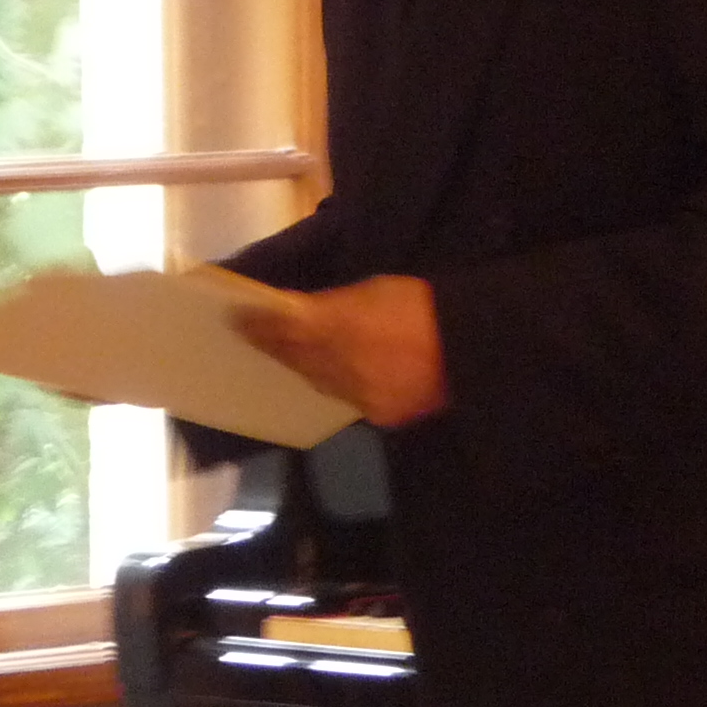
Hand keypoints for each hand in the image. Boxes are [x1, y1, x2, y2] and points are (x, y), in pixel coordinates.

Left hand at [229, 273, 447, 427]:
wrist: (471, 346)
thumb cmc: (422, 305)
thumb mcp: (373, 291)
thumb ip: (334, 306)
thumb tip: (305, 314)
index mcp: (337, 324)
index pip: (284, 327)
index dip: (259, 324)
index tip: (236, 318)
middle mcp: (341, 363)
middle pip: (295, 357)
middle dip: (272, 347)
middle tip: (250, 337)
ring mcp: (359, 393)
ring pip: (317, 383)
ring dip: (300, 369)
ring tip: (284, 357)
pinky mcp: (379, 414)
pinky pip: (346, 400)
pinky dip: (335, 387)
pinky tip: (328, 377)